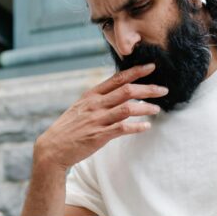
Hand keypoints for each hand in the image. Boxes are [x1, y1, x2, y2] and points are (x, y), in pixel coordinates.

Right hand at [34, 64, 167, 170]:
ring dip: (145, 107)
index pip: (117, 78)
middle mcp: (95, 104)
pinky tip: (146, 127)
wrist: (53, 148)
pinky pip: (121, 128)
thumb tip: (116, 93)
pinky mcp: (98, 136)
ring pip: (127, 108)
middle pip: (127, 91)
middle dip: (148, 88)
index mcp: (92, 95)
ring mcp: (97, 120)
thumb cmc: (68, 129)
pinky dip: (136, 127)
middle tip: (163, 89)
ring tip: (157, 109)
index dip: (136, 72)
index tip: (151, 67)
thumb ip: (98, 99)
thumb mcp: (81, 107)